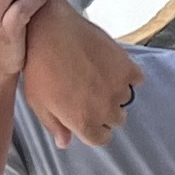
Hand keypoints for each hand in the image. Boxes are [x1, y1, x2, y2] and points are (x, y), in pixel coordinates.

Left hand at [17, 2, 143, 147]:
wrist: (50, 31)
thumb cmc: (39, 67)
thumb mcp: (38, 102)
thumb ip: (55, 126)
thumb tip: (65, 143)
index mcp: (83, 123)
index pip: (101, 139)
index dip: (94, 128)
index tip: (89, 116)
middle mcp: (105, 110)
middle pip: (116, 120)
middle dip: (105, 110)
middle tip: (90, 92)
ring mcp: (119, 89)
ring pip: (125, 98)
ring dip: (115, 91)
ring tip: (97, 74)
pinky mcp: (127, 67)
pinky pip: (136, 79)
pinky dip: (127, 74)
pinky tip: (111, 65)